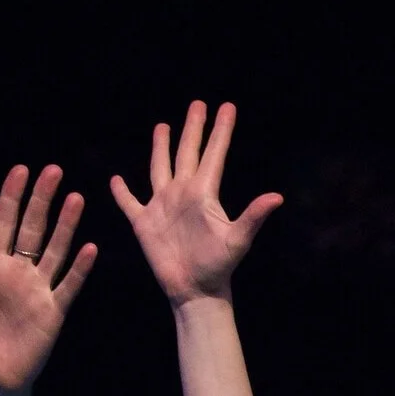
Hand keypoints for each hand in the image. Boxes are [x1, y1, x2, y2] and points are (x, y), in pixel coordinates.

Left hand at [0, 164, 94, 395]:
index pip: (2, 225)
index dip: (10, 198)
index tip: (20, 170)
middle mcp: (17, 275)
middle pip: (32, 229)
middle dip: (41, 200)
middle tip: (53, 169)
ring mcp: (37, 292)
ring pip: (54, 251)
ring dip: (65, 226)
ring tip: (76, 197)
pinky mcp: (52, 313)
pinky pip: (68, 286)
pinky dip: (78, 269)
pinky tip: (89, 248)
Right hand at [109, 101, 282, 305]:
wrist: (195, 291)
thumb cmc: (218, 267)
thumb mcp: (237, 240)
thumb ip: (253, 216)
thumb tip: (278, 197)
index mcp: (203, 193)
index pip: (213, 154)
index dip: (220, 131)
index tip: (227, 106)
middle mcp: (183, 194)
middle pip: (187, 152)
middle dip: (192, 129)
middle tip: (197, 104)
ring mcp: (162, 207)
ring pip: (160, 168)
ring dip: (161, 148)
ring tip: (162, 126)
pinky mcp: (144, 224)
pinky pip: (129, 203)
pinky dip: (122, 192)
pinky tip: (116, 179)